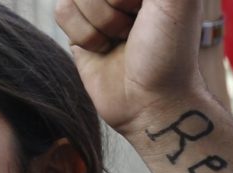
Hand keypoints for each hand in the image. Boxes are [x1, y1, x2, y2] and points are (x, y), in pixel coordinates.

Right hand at [56, 0, 207, 134]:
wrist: (151, 104)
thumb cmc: (171, 53)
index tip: (147, 8)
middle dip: (113, 6)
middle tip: (136, 29)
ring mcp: (99, 8)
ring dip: (100, 23)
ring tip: (122, 41)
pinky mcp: (78, 31)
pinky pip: (61, 11)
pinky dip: (84, 35)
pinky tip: (105, 50)